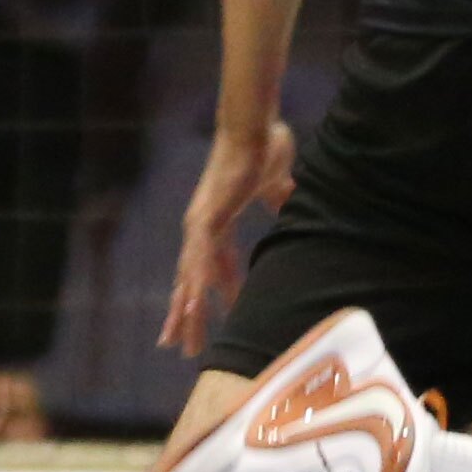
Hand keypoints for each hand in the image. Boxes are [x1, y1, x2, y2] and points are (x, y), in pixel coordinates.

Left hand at [164, 116, 296, 350]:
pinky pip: (200, 264)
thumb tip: (294, 200)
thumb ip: (281, 195)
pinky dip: (195, 289)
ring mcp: (200, 225)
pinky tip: (191, 312)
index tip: (218, 315)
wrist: (255, 127)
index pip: (213, 266)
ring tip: (178, 343)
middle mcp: (202, 227)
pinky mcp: (206, 221)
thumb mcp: (277, 182)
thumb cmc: (265, 146)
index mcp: (217, 220)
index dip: (215, 292)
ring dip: (185, 313)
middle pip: (191, 281)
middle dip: (185, 313)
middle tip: (178, 344)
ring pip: (190, 280)